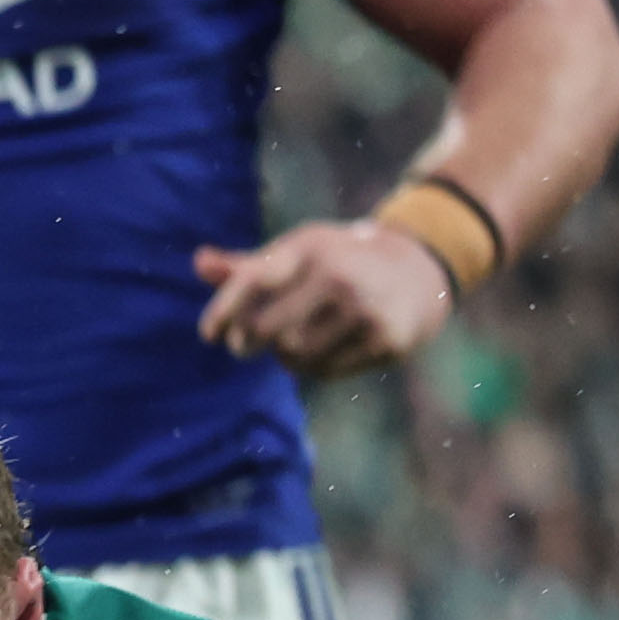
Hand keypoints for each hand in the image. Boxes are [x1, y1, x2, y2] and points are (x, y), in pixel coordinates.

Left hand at [194, 220, 455, 377]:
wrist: (420, 270)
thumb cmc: (339, 263)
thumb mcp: (298, 254)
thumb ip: (247, 266)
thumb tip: (199, 262)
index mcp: (310, 249)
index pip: (252, 281)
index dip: (222, 312)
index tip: (209, 335)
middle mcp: (338, 275)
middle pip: (263, 330)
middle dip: (246, 343)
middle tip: (244, 345)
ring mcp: (365, 308)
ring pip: (292, 355)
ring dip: (284, 355)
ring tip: (294, 341)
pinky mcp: (386, 339)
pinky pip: (324, 370)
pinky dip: (314, 367)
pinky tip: (327, 347)